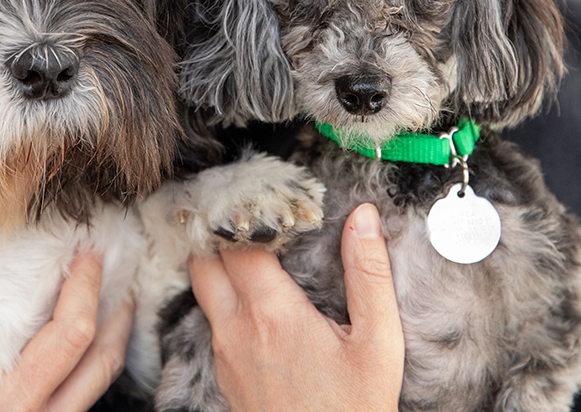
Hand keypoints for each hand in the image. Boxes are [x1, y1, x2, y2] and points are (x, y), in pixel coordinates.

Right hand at [0, 251, 132, 411]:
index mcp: (12, 405)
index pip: (69, 338)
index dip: (84, 291)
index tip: (88, 255)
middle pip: (101, 361)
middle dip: (116, 312)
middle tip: (115, 269)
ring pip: (98, 383)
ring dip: (110, 337)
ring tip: (110, 299)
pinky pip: (82, 398)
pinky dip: (91, 363)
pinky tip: (78, 345)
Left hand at [188, 203, 403, 411]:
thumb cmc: (355, 408)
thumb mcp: (378, 342)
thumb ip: (368, 275)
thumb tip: (364, 218)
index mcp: (272, 315)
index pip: (234, 243)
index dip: (240, 211)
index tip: (255, 191)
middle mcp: (237, 330)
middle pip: (203, 261)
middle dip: (215, 230)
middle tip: (237, 208)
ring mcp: (225, 354)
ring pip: (201, 289)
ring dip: (214, 261)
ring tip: (240, 239)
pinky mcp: (224, 373)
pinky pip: (211, 320)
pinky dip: (219, 294)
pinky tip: (246, 288)